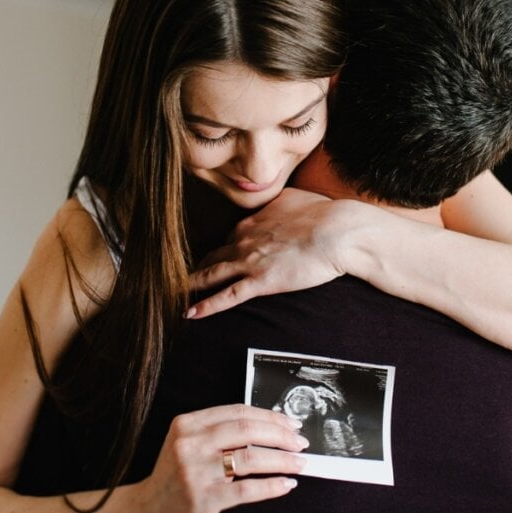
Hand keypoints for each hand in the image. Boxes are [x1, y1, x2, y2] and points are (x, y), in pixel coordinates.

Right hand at [132, 404, 308, 512]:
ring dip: (282, 460)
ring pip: (250, 458)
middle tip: (300, 442)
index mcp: (188, 424)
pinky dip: (271, 486)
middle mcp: (190, 444)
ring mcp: (195, 472)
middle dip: (280, 435)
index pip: (238, 413)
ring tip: (299, 463)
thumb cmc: (176, 478)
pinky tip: (286, 484)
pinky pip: (246, 490)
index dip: (269, 417)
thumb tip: (270, 427)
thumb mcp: (189, 444)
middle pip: (247, 430)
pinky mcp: (203, 499)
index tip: (291, 423)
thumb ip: (220, 433)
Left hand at [187, 188, 361, 317]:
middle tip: (185, 276)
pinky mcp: (260, 281)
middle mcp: (245, 239)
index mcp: (254, 220)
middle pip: (215, 254)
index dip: (226, 248)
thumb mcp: (295, 199)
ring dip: (191, 284)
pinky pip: (226, 296)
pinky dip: (205, 305)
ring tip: (174, 293)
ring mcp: (250, 261)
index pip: (232, 236)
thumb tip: (279, 204)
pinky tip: (189, 313)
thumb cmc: (324, 214)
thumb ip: (279, 204)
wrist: (337, 231)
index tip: (222, 256)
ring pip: (211, 274)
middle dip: (199, 266)